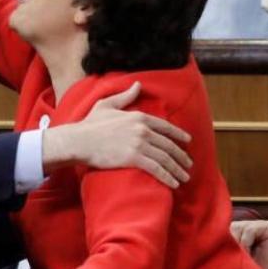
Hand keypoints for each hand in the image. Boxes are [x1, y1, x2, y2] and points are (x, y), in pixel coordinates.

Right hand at [43, 82, 191, 187]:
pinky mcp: (134, 158)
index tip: (187, 141)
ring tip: (184, 177)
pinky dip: (168, 177)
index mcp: (139, 116)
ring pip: (165, 158)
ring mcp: (139, 144)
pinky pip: (156, 169)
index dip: (179, 135)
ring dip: (177, 169)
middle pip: (168, 145)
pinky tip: (174, 184)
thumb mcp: (107, 105)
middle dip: (181, 156)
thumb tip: (138, 85)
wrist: (79, 140)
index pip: (165, 127)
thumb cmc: (90, 124)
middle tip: (188, 164)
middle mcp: (142, 129)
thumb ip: (125, 96)